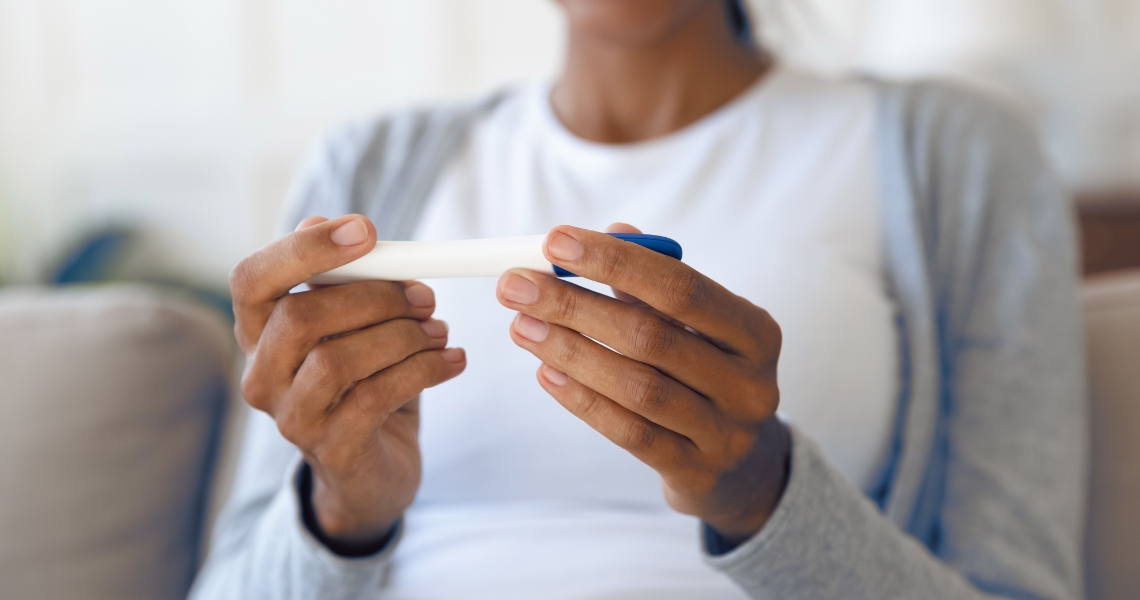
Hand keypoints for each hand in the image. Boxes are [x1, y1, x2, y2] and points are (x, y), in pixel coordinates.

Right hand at [231, 214, 465, 544]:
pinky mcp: (332, 449)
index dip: (303, 249)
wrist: (375, 468)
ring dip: (402, 336)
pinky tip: (451, 360)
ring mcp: (291, 418)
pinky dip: (423, 370)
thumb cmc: (365, 382)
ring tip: (440, 331)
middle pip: (299, 316)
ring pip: (337, 359)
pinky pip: (375, 398)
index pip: (252, 279)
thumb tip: (349, 231)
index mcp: (260, 332)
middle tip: (424, 296)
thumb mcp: (357, 326)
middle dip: (373, 296)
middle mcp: (262, 376)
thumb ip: (350, 282)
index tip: (366, 230)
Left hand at [496, 224, 789, 542]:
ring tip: (520, 326)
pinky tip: (545, 373)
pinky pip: (629, 432)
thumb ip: (653, 281)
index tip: (555, 241)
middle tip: (516, 286)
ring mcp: (726, 433)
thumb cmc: (705, 373)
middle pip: (650, 335)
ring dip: (569, 351)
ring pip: (636, 387)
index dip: (615, 261)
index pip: (680, 287)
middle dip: (574, 305)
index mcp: (755, 331)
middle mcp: (750, 383)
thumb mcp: (693, 326)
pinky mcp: (695, 472)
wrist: (740, 464)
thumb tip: (613, 230)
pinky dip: (582, 400)